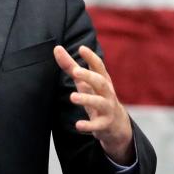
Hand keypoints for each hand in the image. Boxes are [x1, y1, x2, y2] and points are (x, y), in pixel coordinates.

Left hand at [53, 45, 134, 164]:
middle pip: (101, 82)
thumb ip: (71, 66)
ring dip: (87, 99)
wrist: (117, 124)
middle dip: (89, 76)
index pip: (99, 66)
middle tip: (75, 71)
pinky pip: (97, 125)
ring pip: (99, 103)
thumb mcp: (85, 82)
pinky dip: (89, 125)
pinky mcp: (105, 124)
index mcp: (103, 80)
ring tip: (72, 97)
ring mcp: (107, 109)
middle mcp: (107, 93)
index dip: (91, 57)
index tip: (82, 48)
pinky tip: (78, 125)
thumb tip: (57, 48)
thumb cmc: (97, 97)